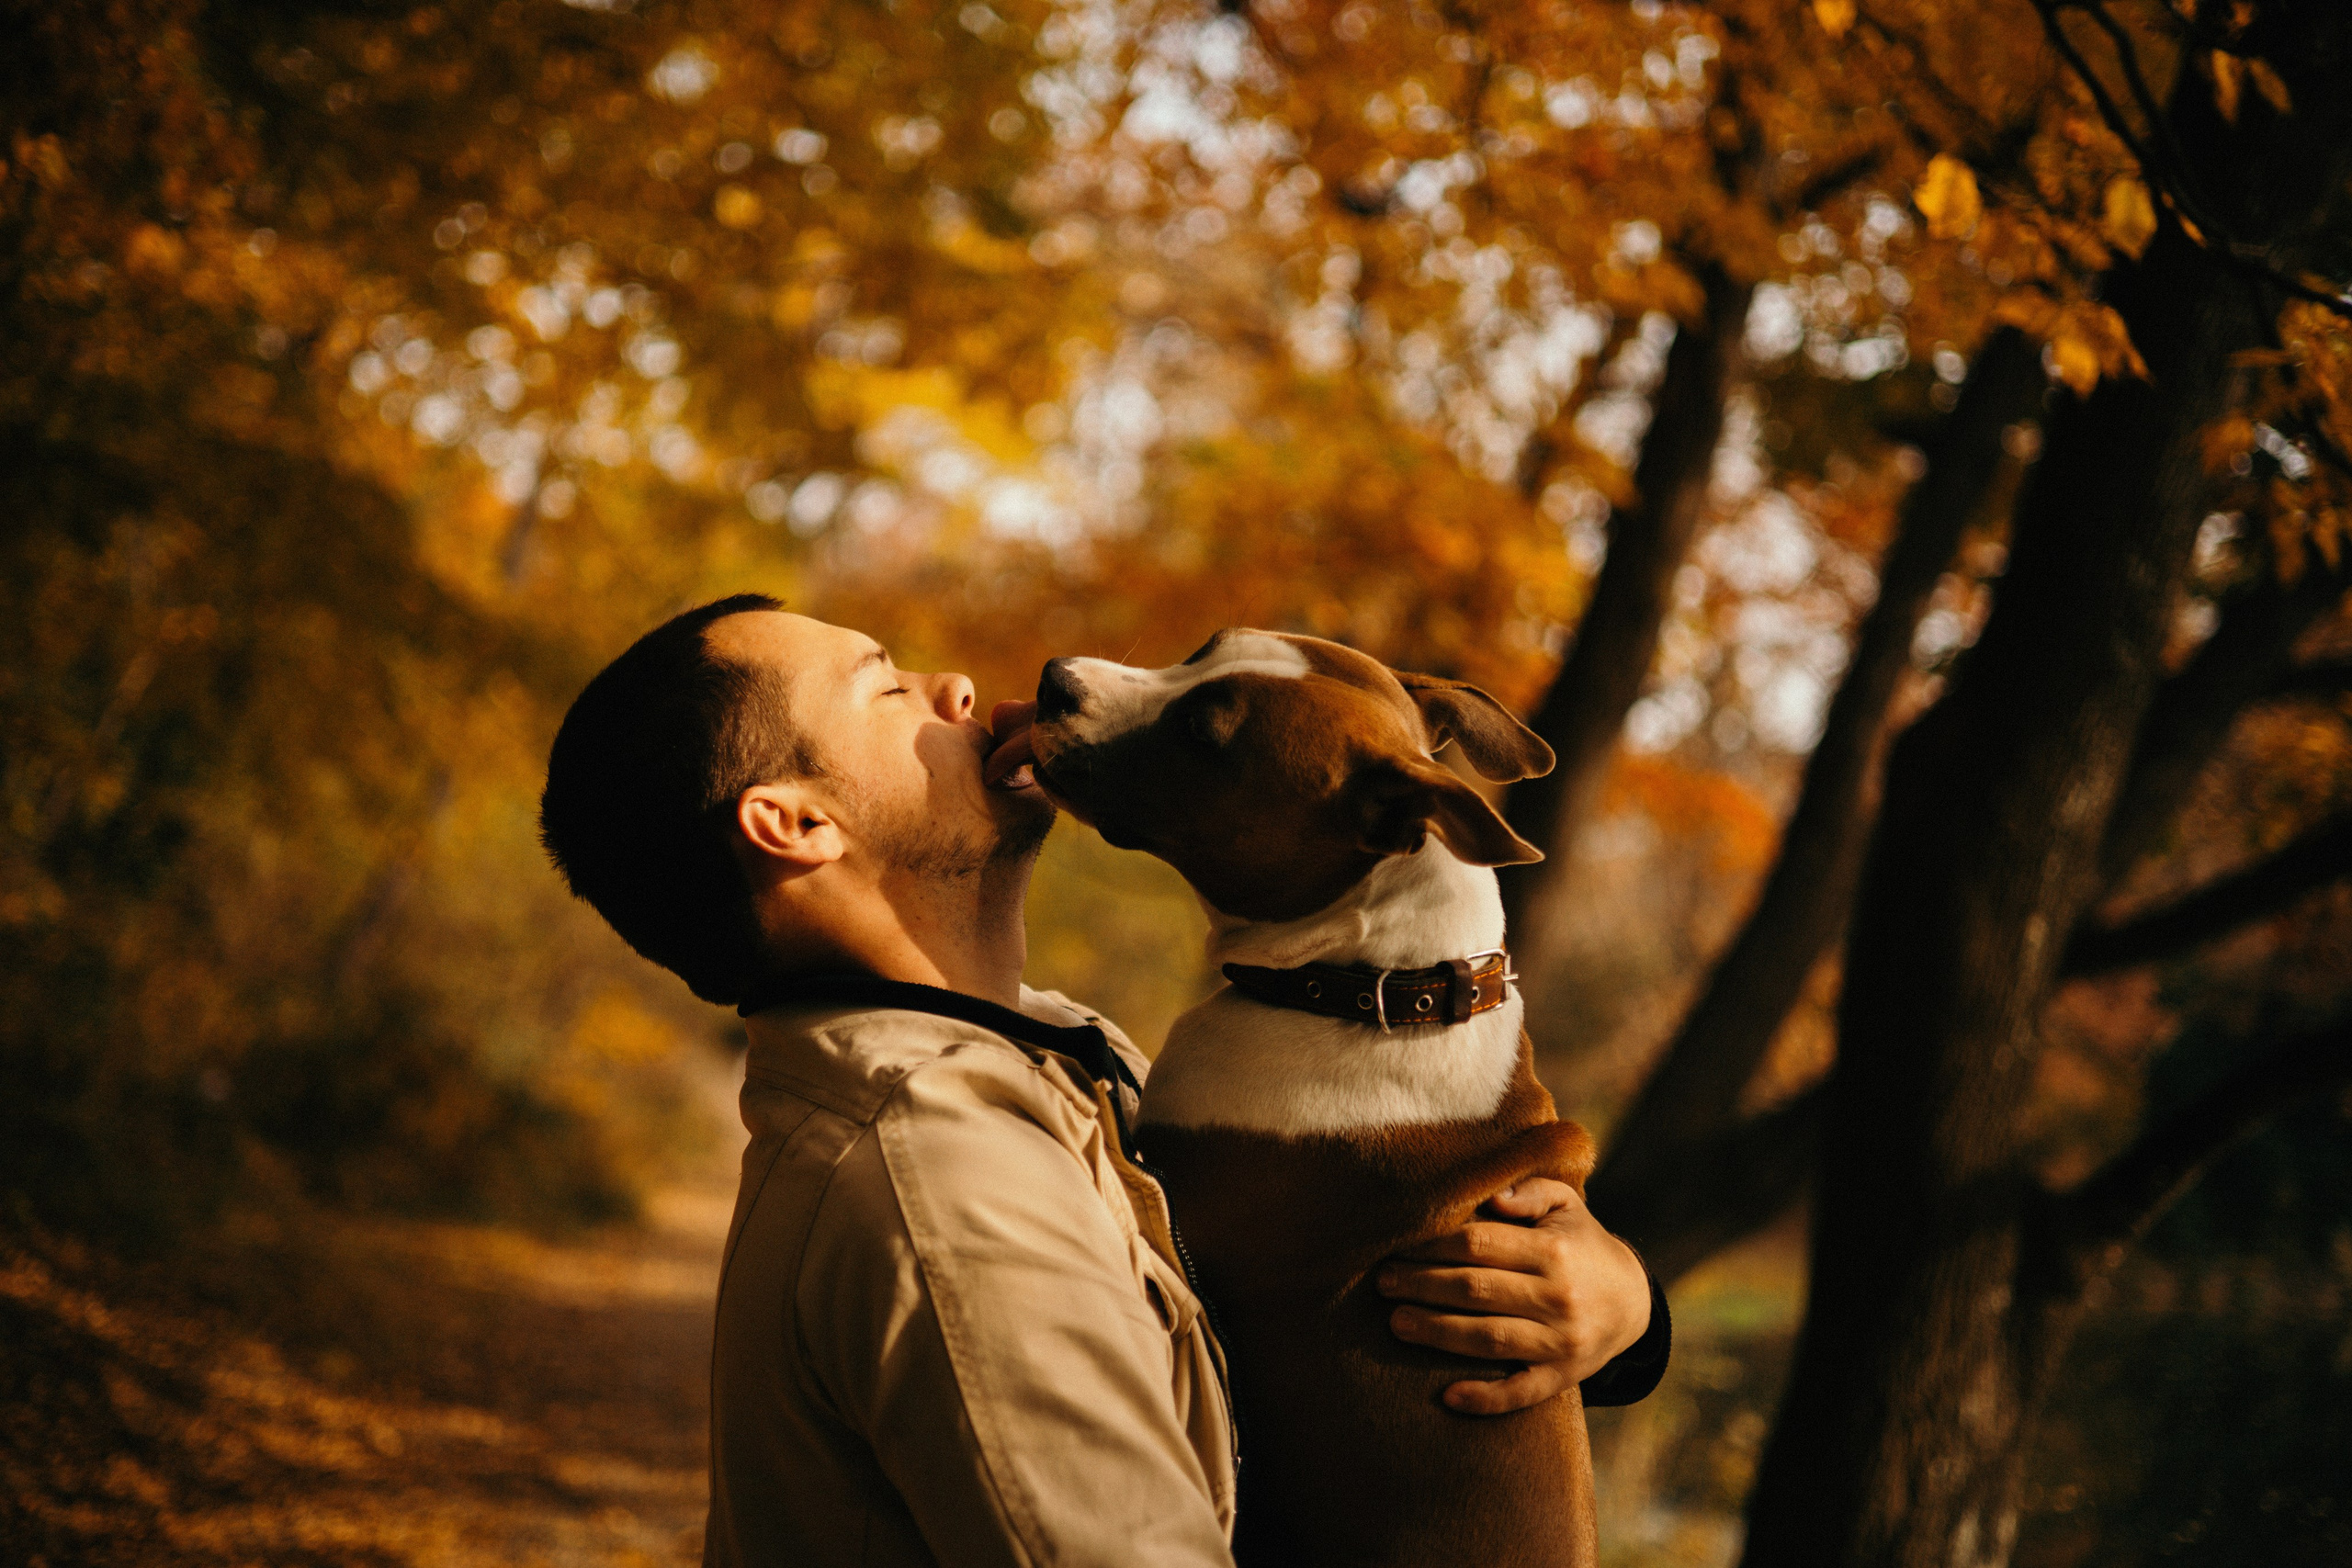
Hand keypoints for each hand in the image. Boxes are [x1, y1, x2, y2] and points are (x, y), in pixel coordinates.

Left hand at [1376, 1177, 1650, 1415]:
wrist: (1634, 1301)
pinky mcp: (1563, 1377)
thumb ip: (1528, 1193)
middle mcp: (1558, 1297)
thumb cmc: (1581, 1244)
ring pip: (1489, 1339)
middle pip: (1476, 1290)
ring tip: (1397, 1323)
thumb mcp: (1565, 1205)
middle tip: (1383, 1284)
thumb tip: (1490, 1197)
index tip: (1399, 1247)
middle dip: (1422, 1286)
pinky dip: (1486, 1398)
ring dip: (1437, 1333)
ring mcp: (1561, 1342)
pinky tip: (1448, 1396)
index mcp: (1553, 1250)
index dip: (1432, 1246)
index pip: (1479, 1244)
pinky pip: (1521, 1392)